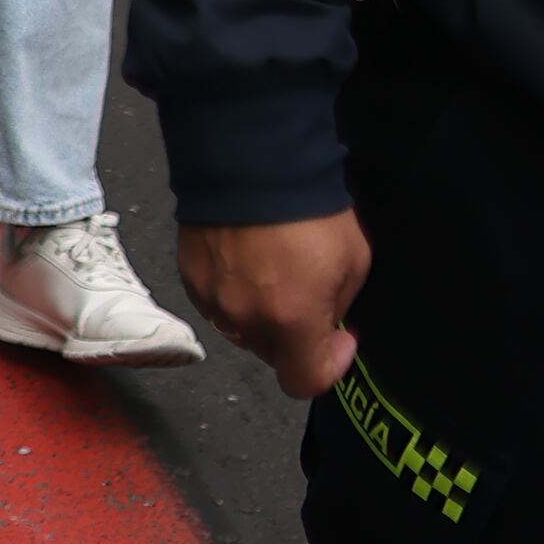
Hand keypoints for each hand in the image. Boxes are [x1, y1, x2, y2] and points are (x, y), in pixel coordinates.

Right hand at [180, 209, 368, 397]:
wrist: (249, 161)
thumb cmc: (307, 209)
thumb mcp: (354, 261)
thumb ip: (338, 304)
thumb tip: (325, 318)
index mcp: (291, 321)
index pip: (306, 382)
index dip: (330, 366)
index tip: (340, 336)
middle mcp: (245, 319)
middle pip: (273, 354)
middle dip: (295, 334)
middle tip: (307, 294)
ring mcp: (211, 299)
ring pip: (242, 329)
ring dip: (260, 315)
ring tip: (271, 273)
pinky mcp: (189, 276)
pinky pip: (217, 302)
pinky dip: (234, 292)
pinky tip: (245, 260)